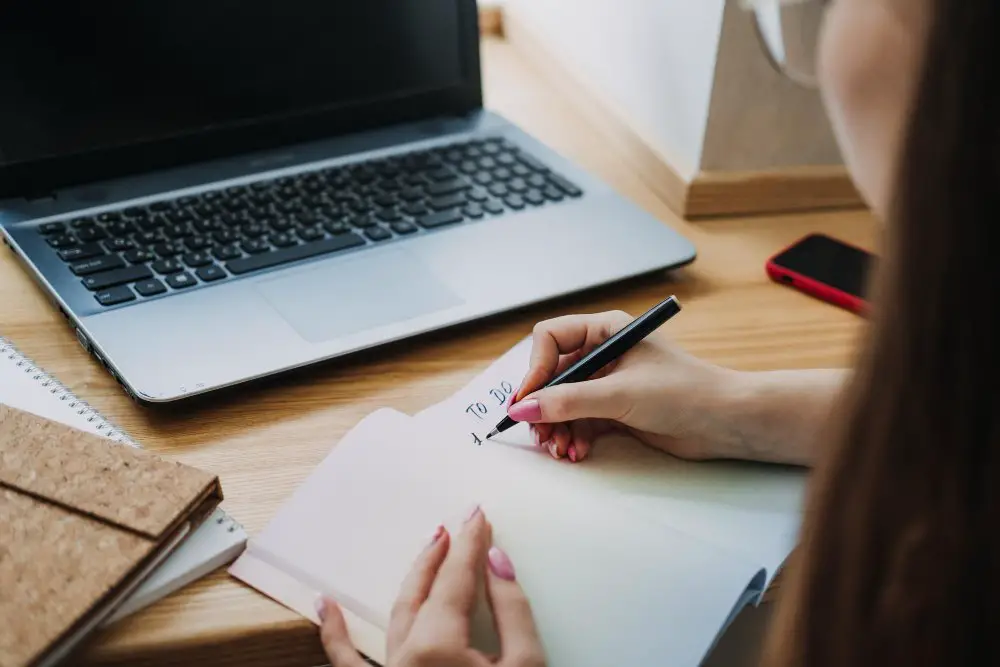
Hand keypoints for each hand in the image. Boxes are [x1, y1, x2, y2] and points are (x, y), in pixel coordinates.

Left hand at [317, 507, 545, 666]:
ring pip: (396, 615)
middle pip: (425, 589)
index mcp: (438, 646)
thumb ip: (514, 611)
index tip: (478, 516)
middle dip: (445, 553)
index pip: (458, 577)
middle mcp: (406, 658)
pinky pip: (348, 664)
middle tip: (460, 525)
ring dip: (413, 579)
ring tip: (426, 548)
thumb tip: (498, 562)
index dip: (471, 543)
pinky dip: (334, 634)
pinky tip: (323, 607)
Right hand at [506, 310, 733, 462]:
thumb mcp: (620, 394)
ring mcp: (609, 382)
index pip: (551, 338)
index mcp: (606, 330)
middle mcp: (604, 352)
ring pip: (563, 402)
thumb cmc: (685, 392)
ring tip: (561, 449)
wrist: (725, 422)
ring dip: (557, 427)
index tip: (528, 400)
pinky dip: (574, 437)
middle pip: (553, 375)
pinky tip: (577, 452)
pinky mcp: (615, 409)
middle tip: (540, 434)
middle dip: (544, 406)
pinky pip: (579, 421)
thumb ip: (569, 401)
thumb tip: (524, 409)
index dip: (535, 369)